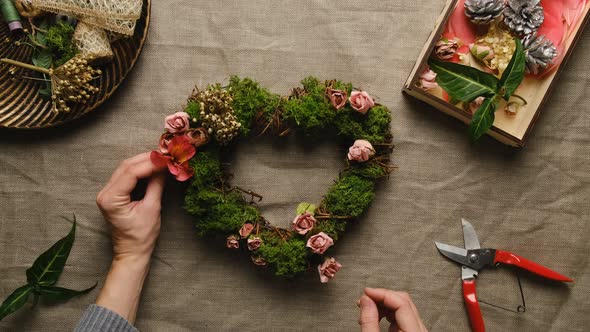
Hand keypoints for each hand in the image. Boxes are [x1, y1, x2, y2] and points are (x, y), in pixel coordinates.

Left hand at [95, 152, 165, 322]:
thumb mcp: (152, 209)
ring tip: (162, 159)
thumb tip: (165, 167)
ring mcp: (107, 193)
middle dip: (147, 158)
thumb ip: (156, 185)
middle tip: (166, 154)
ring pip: (126, 168)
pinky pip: (126, 175)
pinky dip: (140, 169)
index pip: (131, 172)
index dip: (150, 163)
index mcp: (111, 198)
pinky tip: (153, 166)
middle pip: (126, 166)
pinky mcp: (113, 194)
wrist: (131, 252)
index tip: (167, 158)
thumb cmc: (141, 236)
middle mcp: (105, 193)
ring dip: (144, 162)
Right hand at [358, 288, 426, 331]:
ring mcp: (416, 330)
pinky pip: (401, 315)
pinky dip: (387, 312)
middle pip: (403, 301)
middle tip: (365, 298)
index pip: (402, 302)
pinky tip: (375, 315)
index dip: (382, 293)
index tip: (367, 291)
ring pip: (402, 306)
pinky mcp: (411, 331)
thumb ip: (369, 321)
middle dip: (381, 297)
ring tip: (366, 309)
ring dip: (383, 304)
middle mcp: (419, 330)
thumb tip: (365, 300)